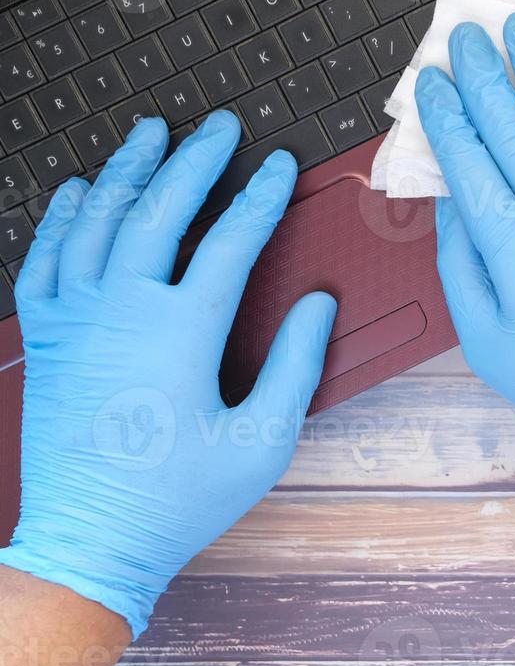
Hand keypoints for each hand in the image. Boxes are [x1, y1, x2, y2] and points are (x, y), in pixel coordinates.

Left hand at [0, 111, 336, 637]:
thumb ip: (295, 364)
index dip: (260, 197)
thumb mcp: (263, 439)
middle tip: (219, 125)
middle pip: (159, 210)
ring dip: (128, 170)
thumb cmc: (179, 498)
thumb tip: (317, 305)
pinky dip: (63, 219)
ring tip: (150, 132)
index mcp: (181, 332)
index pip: (229, 241)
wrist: (92, 539)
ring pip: (98, 221)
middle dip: (194, 159)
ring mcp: (77, 321)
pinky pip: (47, 260)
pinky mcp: (48, 339)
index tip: (280, 164)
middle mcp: (122, 312)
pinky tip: (81, 194)